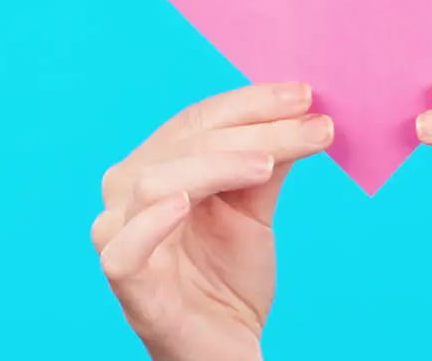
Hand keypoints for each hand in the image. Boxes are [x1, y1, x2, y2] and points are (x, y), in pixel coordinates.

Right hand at [91, 83, 333, 360]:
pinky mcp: (126, 283)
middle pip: (185, 143)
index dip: (251, 102)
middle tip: (311, 126)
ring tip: (268, 164)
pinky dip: (152, 221)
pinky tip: (185, 203)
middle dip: (253, 129)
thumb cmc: (228, 276)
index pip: (199, 119)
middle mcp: (128, 193)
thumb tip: (304, 110)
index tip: (305, 95)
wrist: (225, 347)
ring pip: (156, 181)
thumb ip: (269, 159)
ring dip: (217, 164)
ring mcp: (121, 236)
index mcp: (157, 164)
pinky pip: (125, 248)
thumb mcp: (255, 207)